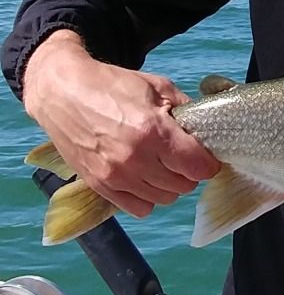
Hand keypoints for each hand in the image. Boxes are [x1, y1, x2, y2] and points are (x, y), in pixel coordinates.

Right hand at [22, 30, 220, 216]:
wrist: (63, 93)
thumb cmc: (112, 86)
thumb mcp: (159, 87)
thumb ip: (186, 110)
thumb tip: (207, 129)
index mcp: (154, 132)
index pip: (198, 167)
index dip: (208, 163)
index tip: (206, 156)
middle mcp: (135, 159)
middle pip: (184, 185)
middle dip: (190, 172)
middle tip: (183, 157)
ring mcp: (115, 176)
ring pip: (164, 199)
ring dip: (170, 185)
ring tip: (163, 165)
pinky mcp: (99, 185)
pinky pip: (138, 208)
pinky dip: (148, 197)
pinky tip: (145, 178)